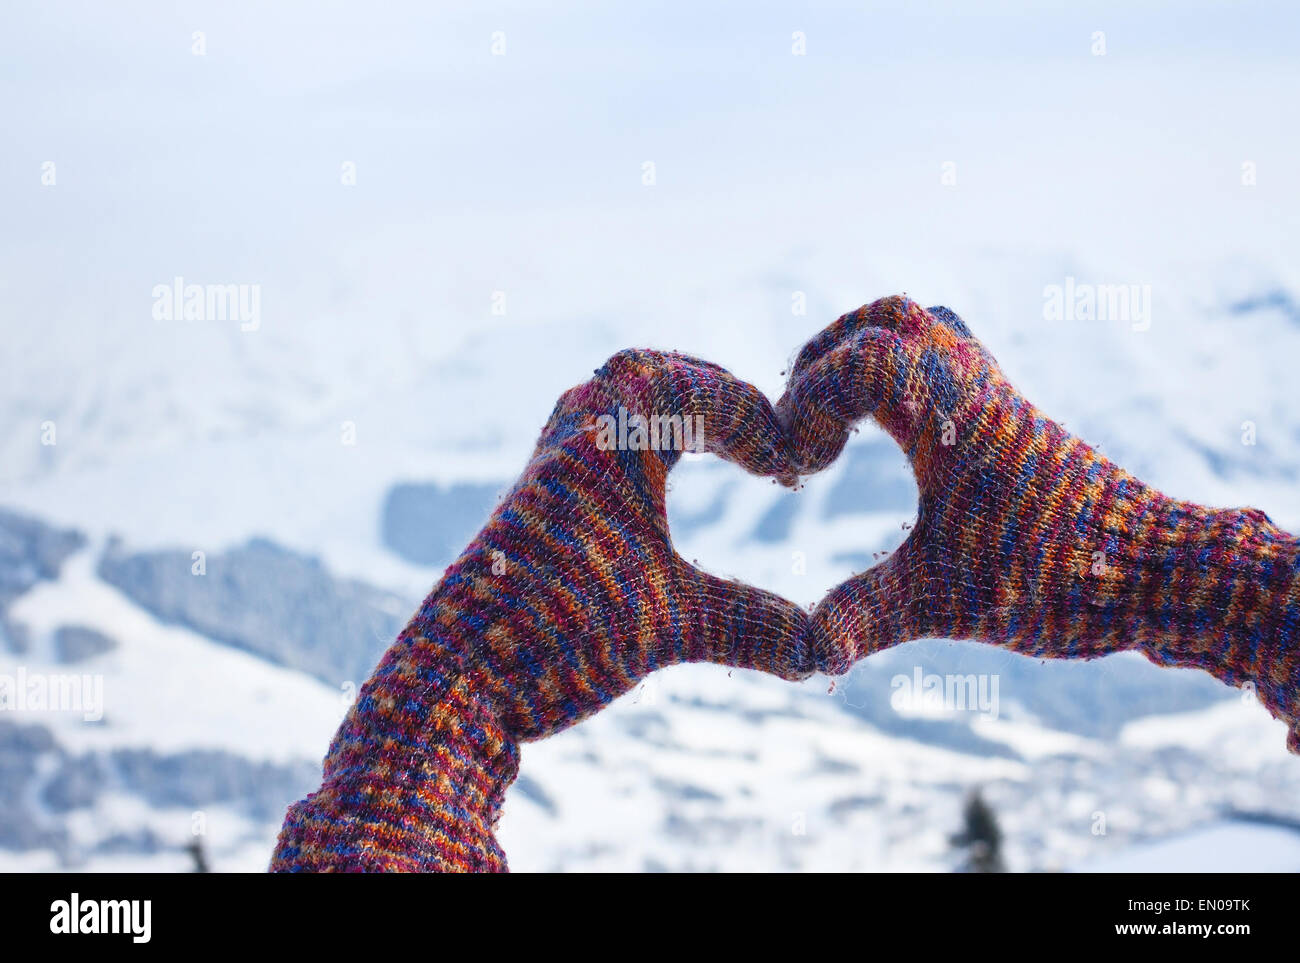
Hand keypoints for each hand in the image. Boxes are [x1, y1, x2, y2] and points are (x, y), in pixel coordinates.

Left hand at [405, 348, 812, 741]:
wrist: (450, 682)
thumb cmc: (553, 638)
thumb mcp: (667, 628)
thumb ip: (752, 627)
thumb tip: (827, 652)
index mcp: (606, 443)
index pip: (698, 393)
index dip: (758, 422)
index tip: (796, 465)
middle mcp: (570, 437)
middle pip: (647, 371)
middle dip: (713, 393)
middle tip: (761, 434)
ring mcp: (546, 464)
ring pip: (609, 397)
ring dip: (670, 408)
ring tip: (720, 445)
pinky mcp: (533, 498)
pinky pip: (589, 430)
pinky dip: (635, 434)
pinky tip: (657, 480)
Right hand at [779, 296, 1299, 749]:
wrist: (1158, 571)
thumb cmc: (1056, 578)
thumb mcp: (944, 601)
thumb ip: (865, 616)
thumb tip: (804, 649)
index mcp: (952, 412)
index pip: (858, 357)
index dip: (808, 398)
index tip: (800, 464)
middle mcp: (975, 384)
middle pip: (887, 319)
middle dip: (826, 360)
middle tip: (802, 423)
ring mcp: (997, 394)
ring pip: (923, 329)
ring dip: (867, 357)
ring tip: (837, 420)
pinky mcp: (1013, 415)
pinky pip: (948, 356)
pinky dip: (904, 373)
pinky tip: (893, 435)